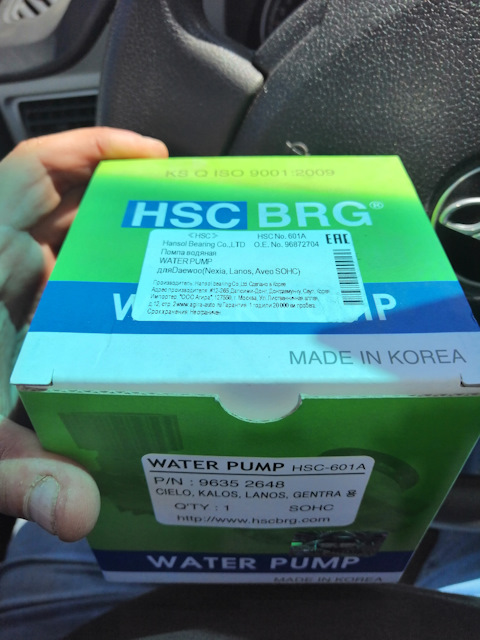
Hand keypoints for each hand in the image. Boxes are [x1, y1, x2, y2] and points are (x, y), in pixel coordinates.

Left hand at [0, 127, 167, 540]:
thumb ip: (20, 476)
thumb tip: (83, 510)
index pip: (30, 176)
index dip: (89, 149)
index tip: (151, 157)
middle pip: (64, 209)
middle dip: (124, 208)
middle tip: (186, 226)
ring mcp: (6, 297)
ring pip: (68, 250)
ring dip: (117, 251)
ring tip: (178, 265)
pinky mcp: (14, 325)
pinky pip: (64, 290)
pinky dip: (99, 294)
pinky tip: (133, 320)